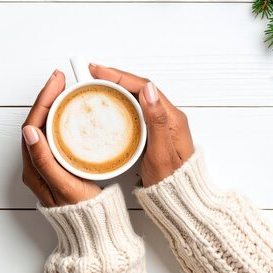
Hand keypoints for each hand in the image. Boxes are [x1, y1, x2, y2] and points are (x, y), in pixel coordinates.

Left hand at [21, 70, 100, 206]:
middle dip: (48, 97)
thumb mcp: (63, 185)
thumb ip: (45, 160)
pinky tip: (71, 112)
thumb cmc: (81, 211)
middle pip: (37, 121)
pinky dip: (60, 119)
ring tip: (66, 90)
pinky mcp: (56, 165)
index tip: (57, 81)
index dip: (44, 99)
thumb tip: (29, 130)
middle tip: (62, 79)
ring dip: (53, 106)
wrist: (92, 230)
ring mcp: (44, 164)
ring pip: (45, 127)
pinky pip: (54, 135)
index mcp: (33, 167)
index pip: (33, 124)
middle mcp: (34, 164)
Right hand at [89, 64, 194, 186]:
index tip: (97, 72)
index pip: (143, 86)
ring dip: (116, 87)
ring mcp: (161, 123)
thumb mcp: (161, 153)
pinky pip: (136, 109)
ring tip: (95, 84)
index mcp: (171, 117)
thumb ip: (155, 121)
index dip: (118, 76)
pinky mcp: (155, 131)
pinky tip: (108, 104)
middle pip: (139, 88)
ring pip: (137, 97)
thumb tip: (148, 89)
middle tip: (90, 73)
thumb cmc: (173, 183)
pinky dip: (120, 102)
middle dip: (114, 78)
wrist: (182, 201)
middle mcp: (168, 116)